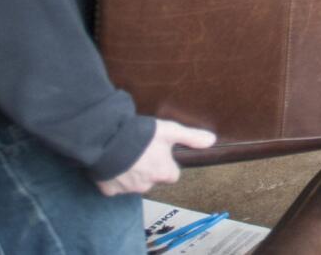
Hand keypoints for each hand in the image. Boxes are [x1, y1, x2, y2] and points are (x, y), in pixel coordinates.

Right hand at [96, 120, 216, 195]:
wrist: (108, 140)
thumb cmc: (142, 136)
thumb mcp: (170, 131)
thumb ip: (191, 137)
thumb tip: (212, 140)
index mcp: (164, 173)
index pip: (172, 174)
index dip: (166, 164)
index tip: (160, 153)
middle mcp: (148, 186)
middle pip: (152, 179)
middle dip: (148, 168)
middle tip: (141, 151)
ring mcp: (128, 189)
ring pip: (133, 183)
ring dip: (131, 173)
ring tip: (126, 154)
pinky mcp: (109, 190)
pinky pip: (114, 186)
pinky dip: (114, 178)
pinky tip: (112, 163)